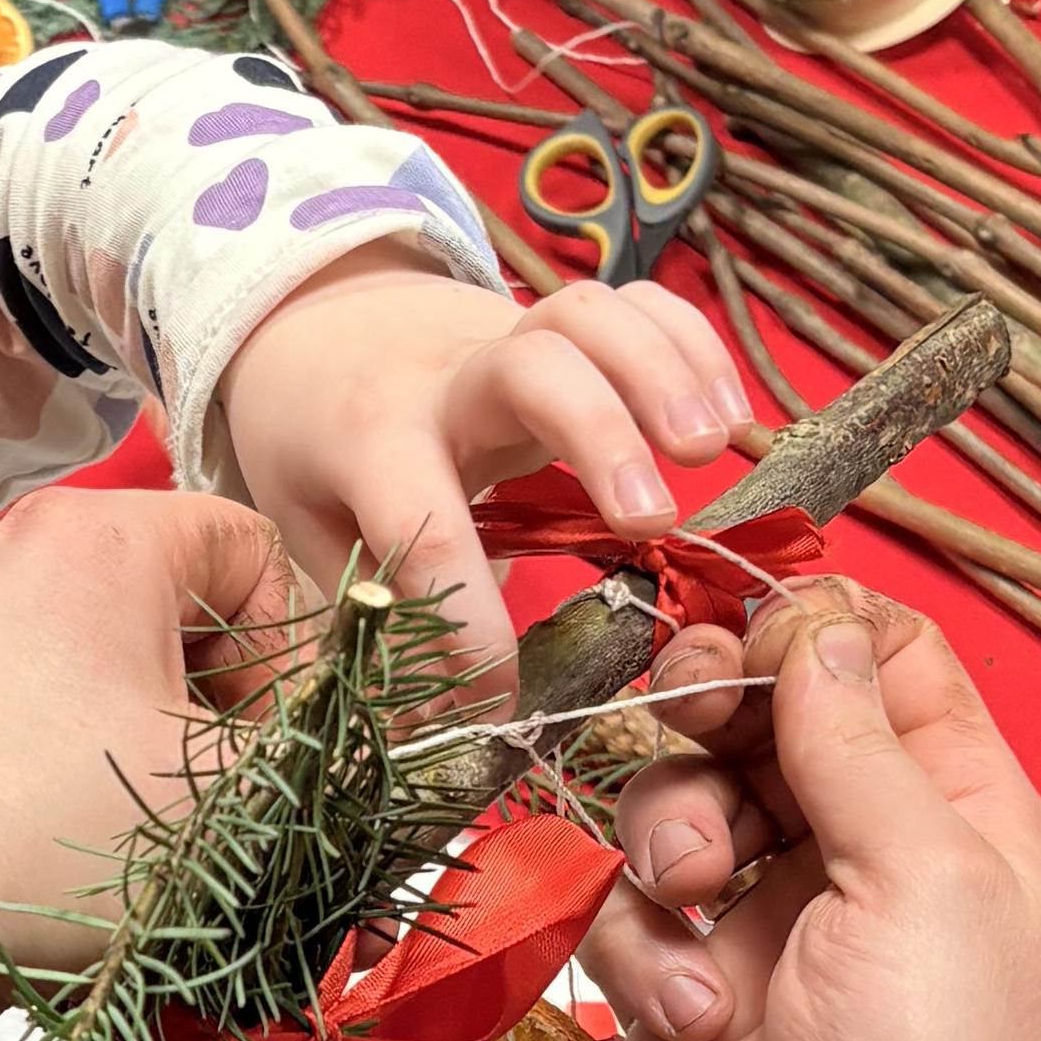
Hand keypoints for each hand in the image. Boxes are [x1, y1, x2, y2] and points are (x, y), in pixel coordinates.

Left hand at [0, 489, 289, 1000]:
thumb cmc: (42, 837)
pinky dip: (61, 773)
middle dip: (221, 711)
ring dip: (146, 750)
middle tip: (230, 806)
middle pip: (172, 610)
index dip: (296, 652)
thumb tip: (383, 762)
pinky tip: (64, 856)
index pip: (252, 548)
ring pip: (94, 671)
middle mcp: (5, 557)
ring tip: (149, 847)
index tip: (286, 743)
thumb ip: (326, 761)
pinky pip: (18, 719)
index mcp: (95, 537)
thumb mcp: (229, 799)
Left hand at [218, 244, 742, 688]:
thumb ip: (366, 615)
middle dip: (601, 435)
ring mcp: (510, 336)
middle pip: (531, 368)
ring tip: (713, 450)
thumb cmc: (320, 451)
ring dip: (664, 372)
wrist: (317, 330)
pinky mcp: (560, 322)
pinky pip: (635, 303)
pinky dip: (693, 343)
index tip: (505, 700)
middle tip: (654, 519)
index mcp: (371, 443)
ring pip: (590, 317)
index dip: (469, 630)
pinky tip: (731, 413)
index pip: (424, 535)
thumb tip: (424, 737)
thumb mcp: (309, 530)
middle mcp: (447, 380)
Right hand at [590, 588, 1040, 1040]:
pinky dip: (645, 960)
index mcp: (951, 810)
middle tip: (692, 721)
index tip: (754, 634)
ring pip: (669, 802)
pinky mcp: (676, 995)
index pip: (879, 658)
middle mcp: (855, 851)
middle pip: (755, 712)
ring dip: (669, 840)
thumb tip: (817, 616)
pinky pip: (624, 918)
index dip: (809, 628)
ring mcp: (761, 924)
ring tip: (697, 910)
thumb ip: (857, 738)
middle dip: (709, 715)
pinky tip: (693, 1027)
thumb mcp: (924, 879)